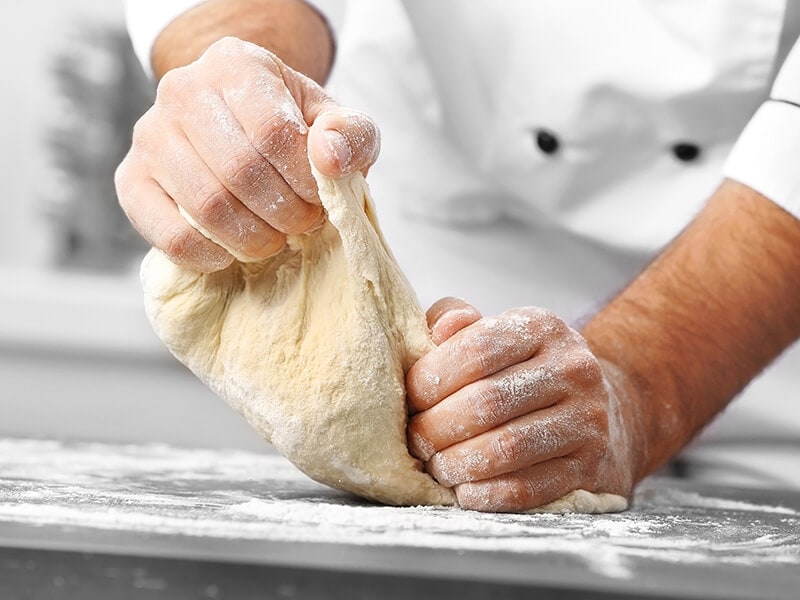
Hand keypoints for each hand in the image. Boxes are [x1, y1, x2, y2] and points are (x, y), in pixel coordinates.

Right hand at [115, 36, 379, 270]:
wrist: (243, 131)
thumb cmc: (296, 130)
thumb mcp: (336, 124)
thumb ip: (351, 135)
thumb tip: (329, 157)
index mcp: (236, 64)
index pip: (273, 132)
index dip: (304, 180)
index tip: (321, 198)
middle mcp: (182, 90)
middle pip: (239, 171)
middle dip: (285, 213)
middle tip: (303, 223)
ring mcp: (149, 135)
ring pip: (207, 207)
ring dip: (255, 238)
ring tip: (276, 235)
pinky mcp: (131, 180)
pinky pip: (169, 235)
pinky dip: (210, 255)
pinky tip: (232, 252)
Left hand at [406, 298, 637, 511]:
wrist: (595, 407)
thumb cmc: (520, 369)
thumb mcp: (493, 331)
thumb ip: (455, 321)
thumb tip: (439, 329)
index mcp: (542, 327)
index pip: (476, 350)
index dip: (431, 379)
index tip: (410, 400)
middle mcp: (572, 367)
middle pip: (487, 402)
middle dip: (437, 427)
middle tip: (415, 441)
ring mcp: (587, 418)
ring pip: (507, 447)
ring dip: (458, 463)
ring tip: (437, 467)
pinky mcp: (589, 465)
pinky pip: (530, 487)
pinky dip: (488, 494)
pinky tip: (465, 491)